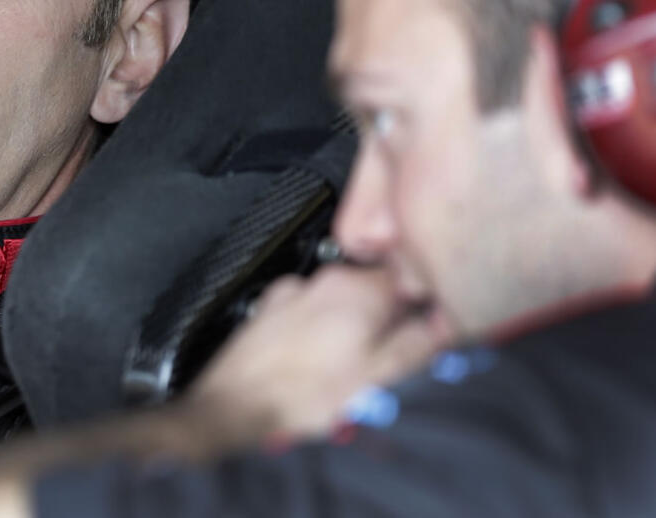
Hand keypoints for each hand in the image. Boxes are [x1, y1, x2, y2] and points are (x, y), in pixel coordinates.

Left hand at [187, 265, 452, 439]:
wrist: (237, 402)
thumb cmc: (299, 394)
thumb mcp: (377, 377)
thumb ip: (416, 345)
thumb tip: (445, 327)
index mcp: (358, 290)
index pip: (411, 280)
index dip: (424, 308)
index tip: (426, 332)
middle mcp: (326, 281)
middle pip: (377, 293)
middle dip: (386, 326)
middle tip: (383, 365)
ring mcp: (296, 291)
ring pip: (344, 305)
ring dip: (354, 332)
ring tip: (346, 374)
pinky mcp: (274, 307)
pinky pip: (313, 314)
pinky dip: (322, 334)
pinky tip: (317, 365)